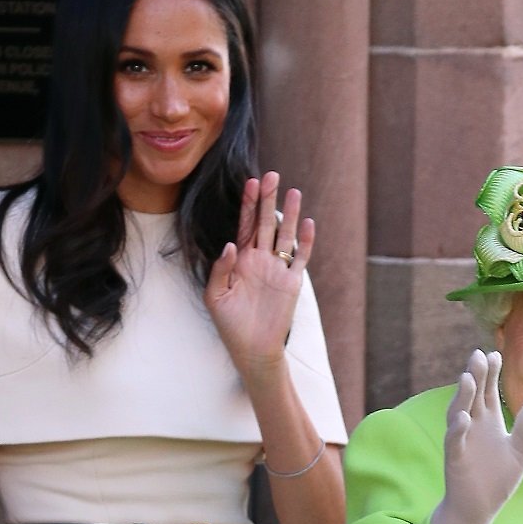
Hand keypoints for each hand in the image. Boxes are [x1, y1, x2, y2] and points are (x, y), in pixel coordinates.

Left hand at [204, 171, 312, 383]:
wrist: (252, 349)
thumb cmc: (230, 324)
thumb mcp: (215, 296)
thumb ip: (221, 269)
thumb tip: (231, 244)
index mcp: (240, 260)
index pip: (245, 225)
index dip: (247, 204)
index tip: (249, 182)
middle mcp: (260, 260)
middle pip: (266, 223)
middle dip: (268, 199)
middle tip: (271, 175)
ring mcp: (278, 270)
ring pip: (285, 235)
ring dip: (290, 214)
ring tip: (294, 191)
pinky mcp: (292, 283)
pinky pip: (300, 258)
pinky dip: (305, 242)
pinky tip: (307, 224)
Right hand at [429, 350, 522, 523]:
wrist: (481, 507)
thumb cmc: (499, 479)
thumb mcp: (521, 451)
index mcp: (488, 421)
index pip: (488, 391)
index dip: (490, 373)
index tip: (495, 353)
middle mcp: (472, 425)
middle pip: (473, 395)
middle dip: (475, 375)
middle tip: (478, 355)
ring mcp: (462, 440)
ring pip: (459, 412)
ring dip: (463, 396)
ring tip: (469, 378)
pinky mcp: (455, 458)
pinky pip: (454, 441)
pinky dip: (457, 429)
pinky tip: (464, 418)